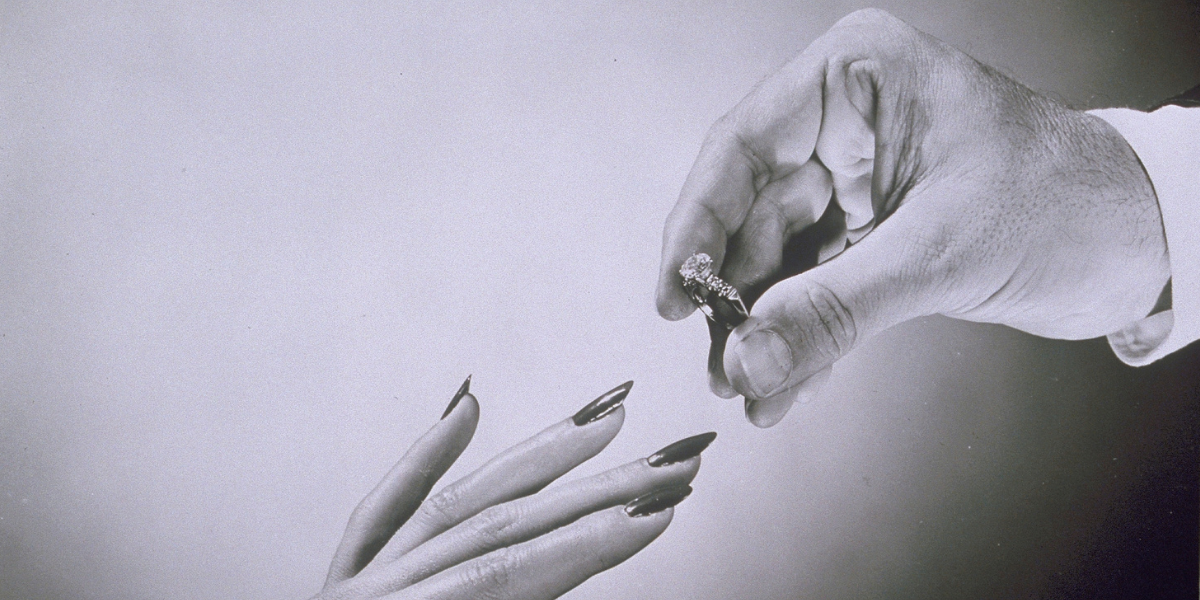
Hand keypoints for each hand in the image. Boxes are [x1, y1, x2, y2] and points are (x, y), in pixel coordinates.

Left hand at [313, 378, 711, 599]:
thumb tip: (561, 576)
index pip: (514, 575)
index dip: (592, 540)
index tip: (657, 508)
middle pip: (500, 528)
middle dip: (592, 493)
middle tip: (667, 463)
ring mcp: (360, 587)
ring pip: (457, 506)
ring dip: (537, 460)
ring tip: (600, 422)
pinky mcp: (345, 582)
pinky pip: (382, 509)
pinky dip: (424, 456)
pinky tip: (467, 409)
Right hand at [657, 9, 1168, 426]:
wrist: (1140, 243)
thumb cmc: (1070, 201)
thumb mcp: (943, 253)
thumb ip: (836, 307)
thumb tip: (747, 357)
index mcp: (859, 80)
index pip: (744, 146)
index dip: (698, 224)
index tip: (675, 294)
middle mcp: (847, 124)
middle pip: (753, 213)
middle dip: (738, 298)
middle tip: (725, 363)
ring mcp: (857, 183)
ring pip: (779, 261)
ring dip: (766, 331)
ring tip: (752, 387)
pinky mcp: (872, 235)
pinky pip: (816, 288)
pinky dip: (803, 338)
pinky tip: (789, 385)